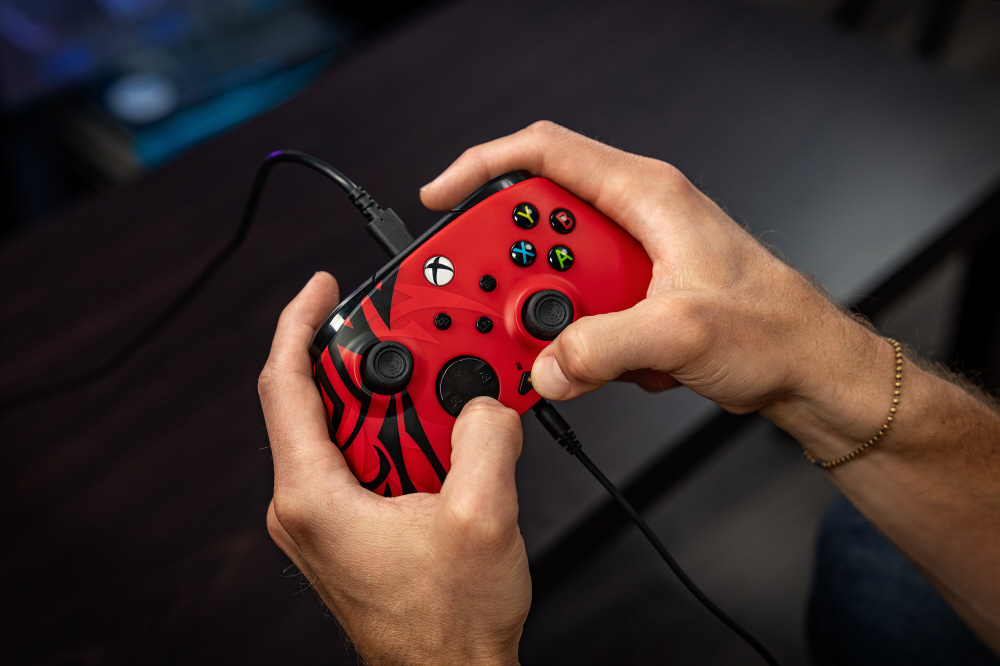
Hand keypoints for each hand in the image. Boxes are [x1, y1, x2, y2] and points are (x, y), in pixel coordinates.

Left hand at [259, 272, 529, 665]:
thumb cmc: (445, 626)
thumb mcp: (482, 516)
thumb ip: (485, 435)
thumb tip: (486, 400)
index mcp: (313, 496)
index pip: (286, 383)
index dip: (300, 322)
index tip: (322, 289)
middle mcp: (307, 504)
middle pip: (329, 400)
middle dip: (380, 367)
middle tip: (426, 349)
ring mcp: (327, 517)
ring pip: (357, 430)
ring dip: (404, 408)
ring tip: (451, 408)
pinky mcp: (352, 526)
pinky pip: (371, 460)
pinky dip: (408, 440)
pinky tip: (448, 446)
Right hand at [421, 121, 893, 454]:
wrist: (809, 370)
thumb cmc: (775, 327)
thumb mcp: (683, 333)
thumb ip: (602, 345)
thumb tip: (546, 362)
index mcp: (645, 195)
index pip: (542, 154)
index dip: (480, 168)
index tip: (440, 199)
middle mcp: (633, 218)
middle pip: (538, 224)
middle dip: (512, 270)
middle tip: (499, 307)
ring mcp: (632, 260)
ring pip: (554, 278)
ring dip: (545, 317)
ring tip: (565, 350)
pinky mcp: (633, 299)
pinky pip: (578, 313)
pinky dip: (573, 342)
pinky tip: (611, 367)